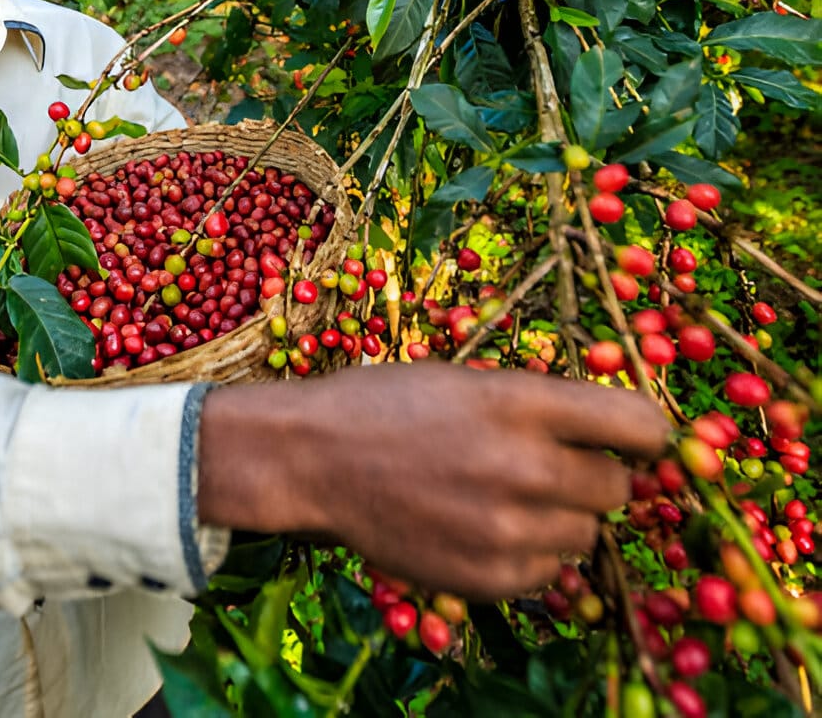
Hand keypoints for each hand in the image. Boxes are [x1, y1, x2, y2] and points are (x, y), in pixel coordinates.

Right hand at [198, 364, 668, 601]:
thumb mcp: (467, 380)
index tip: (637, 438)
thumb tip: (617, 435)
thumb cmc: (387, 405)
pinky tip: (481, 527)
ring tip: (503, 497)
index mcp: (519, 402)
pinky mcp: (491, 578)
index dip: (645, 432)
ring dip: (560, 518)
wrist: (313, 458)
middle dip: (591, 475)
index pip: (639, 424)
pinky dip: (529, 555)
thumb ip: (541, 406)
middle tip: (543, 464)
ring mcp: (509, 530)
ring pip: (585, 536)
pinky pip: (550, 574)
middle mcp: (525, 467)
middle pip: (617, 487)